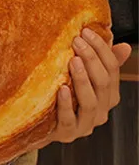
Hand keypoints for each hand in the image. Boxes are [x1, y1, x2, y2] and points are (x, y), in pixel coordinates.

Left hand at [42, 28, 132, 145]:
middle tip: (77, 42)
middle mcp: (100, 111)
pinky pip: (69, 119)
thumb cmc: (63, 95)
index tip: (86, 32)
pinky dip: (66, 103)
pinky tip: (60, 89)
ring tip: (73, 61)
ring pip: (90, 102)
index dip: (102, 49)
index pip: (112, 70)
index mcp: (108, 96)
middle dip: (91, 59)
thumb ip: (101, 63)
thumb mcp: (82, 77)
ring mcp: (85, 124)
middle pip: (102, 84)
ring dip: (82, 80)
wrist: (40, 123)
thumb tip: (124, 47)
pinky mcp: (67, 133)